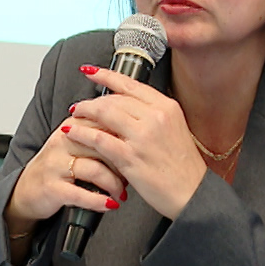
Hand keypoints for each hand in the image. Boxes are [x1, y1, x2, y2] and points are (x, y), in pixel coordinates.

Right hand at [6, 103, 127, 234]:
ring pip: (96, 169)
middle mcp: (63, 141)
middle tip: (134, 175)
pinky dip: (100, 201)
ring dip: (115, 184)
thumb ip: (99, 133)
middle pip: (104, 145)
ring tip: (122, 193)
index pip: (105, 123)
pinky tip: (109, 205)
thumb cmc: (58, 167)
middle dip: (124, 163)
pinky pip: (81, 194)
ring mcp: (56, 164)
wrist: (27, 190)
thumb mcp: (76, 142)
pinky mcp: (52, 187)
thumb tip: (134, 134)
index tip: (139, 150)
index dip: (126, 138)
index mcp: (72, 125)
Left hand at [59, 65, 209, 219]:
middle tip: (79, 106)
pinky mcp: (131, 156)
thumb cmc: (183, 167)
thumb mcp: (175, 129)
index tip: (91, 72)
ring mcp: (143, 136)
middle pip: (114, 98)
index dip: (106, 75)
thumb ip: (154, 115)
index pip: (130, 84)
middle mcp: (156, 117)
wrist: (192, 193)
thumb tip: (128, 105)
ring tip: (74, 115)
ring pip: (104, 113)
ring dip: (84, 112)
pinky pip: (98, 139)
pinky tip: (71, 132)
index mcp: (167, 107)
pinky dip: (81, 133)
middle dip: (92, 101)